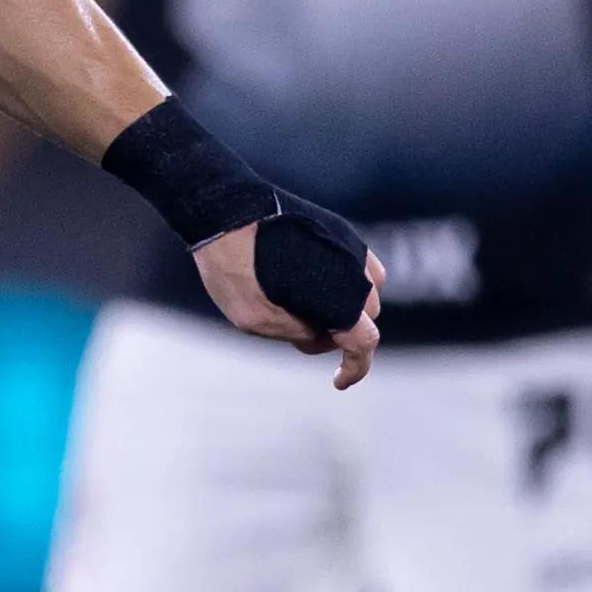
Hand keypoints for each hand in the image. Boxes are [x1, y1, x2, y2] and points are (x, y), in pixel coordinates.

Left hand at [196, 223, 382, 388]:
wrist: (225, 210)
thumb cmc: (234, 268)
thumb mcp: (256, 321)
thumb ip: (297, 333)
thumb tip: (320, 332)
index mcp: (339, 299)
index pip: (365, 344)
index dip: (355, 369)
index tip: (338, 381)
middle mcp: (354, 271)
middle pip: (365, 318)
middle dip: (339, 334)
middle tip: (298, 332)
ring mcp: (350, 245)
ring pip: (366, 289)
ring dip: (345, 305)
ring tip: (304, 305)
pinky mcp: (338, 228)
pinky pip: (359, 263)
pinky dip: (347, 280)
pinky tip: (314, 282)